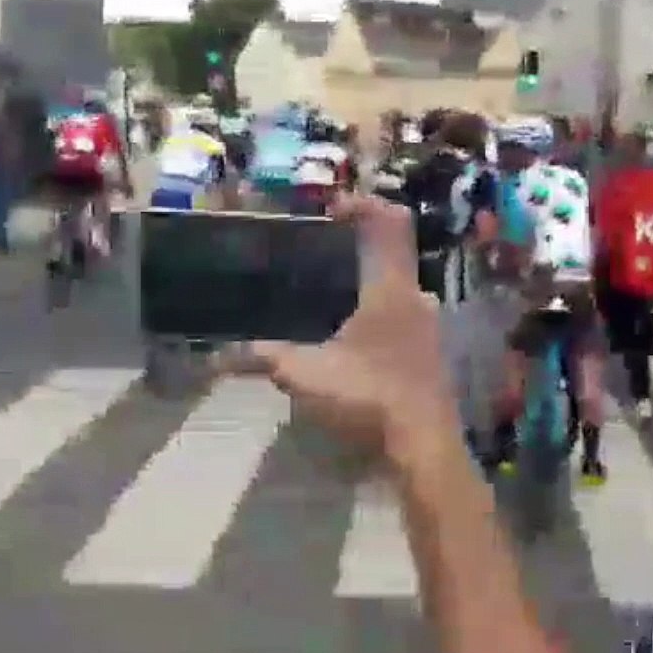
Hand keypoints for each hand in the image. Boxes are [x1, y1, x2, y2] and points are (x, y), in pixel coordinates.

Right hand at [220, 194, 457, 460]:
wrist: (425, 448)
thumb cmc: (370, 399)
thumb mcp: (308, 376)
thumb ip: (267, 359)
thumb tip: (220, 356)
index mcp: (392, 289)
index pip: (390, 222)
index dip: (363, 205)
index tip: (332, 210)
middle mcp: (418, 299)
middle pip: (393, 254)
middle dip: (359, 249)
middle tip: (321, 255)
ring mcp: (430, 328)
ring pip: (399, 289)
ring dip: (368, 286)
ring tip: (329, 299)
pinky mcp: (431, 355)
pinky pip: (403, 318)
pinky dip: (378, 316)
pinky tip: (351, 340)